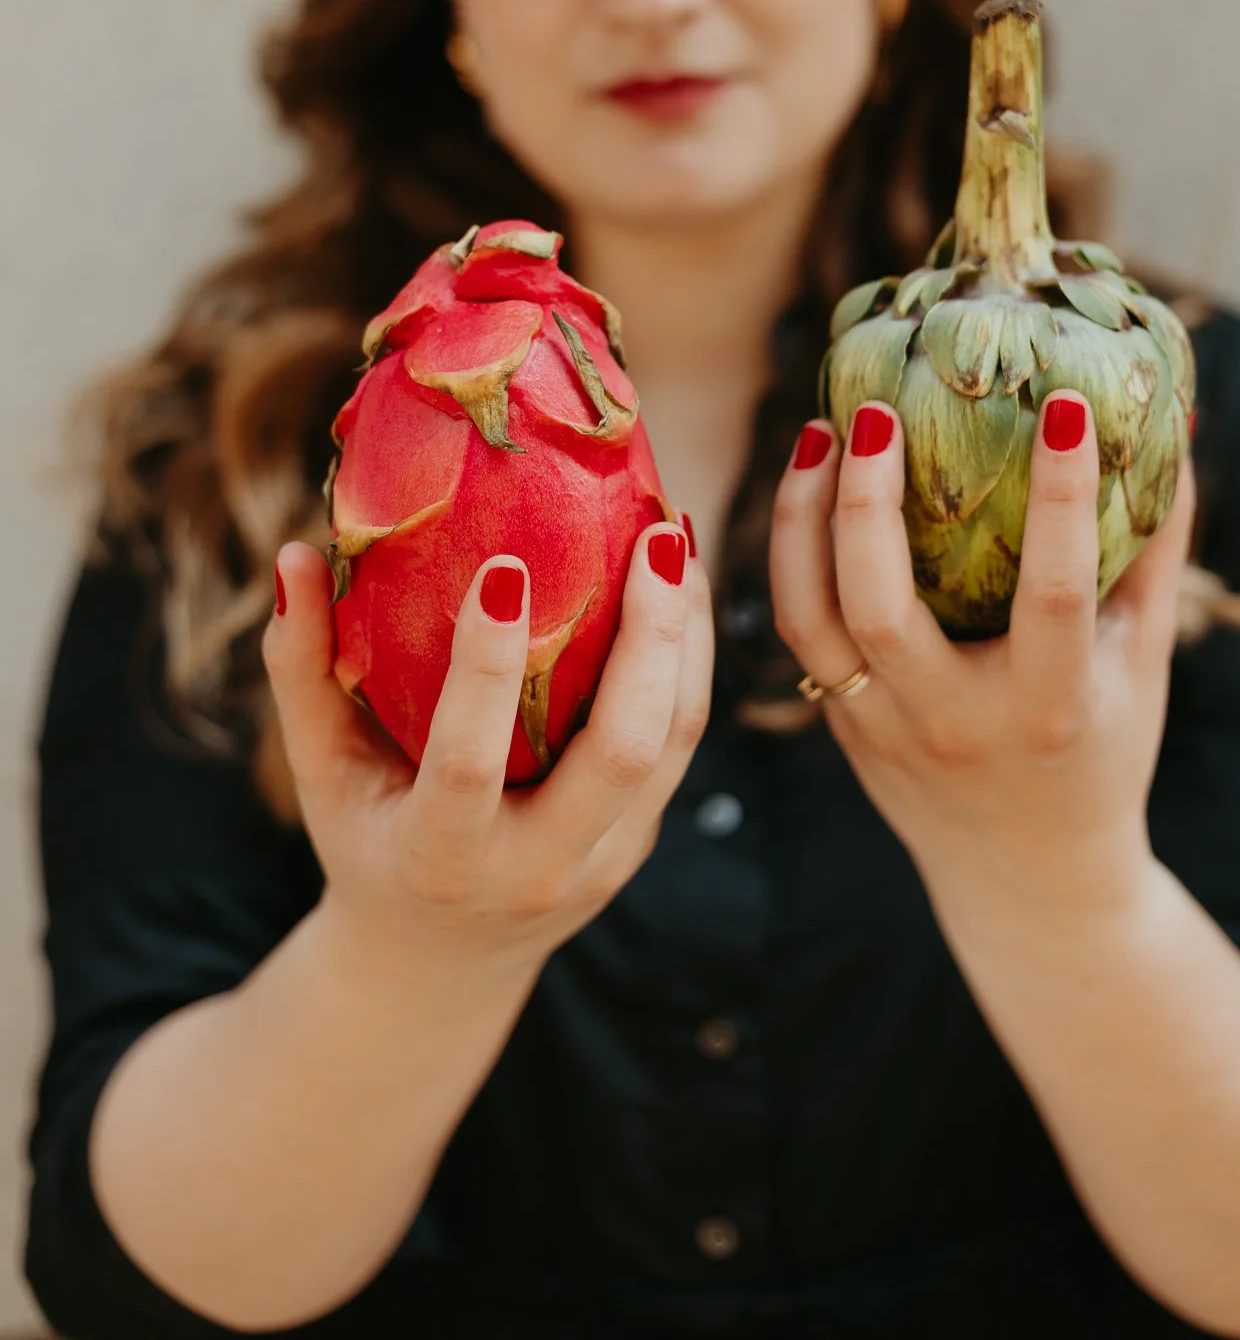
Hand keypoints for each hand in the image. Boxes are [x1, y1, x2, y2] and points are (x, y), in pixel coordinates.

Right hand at [263, 522, 712, 983]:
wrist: (438, 961)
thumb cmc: (367, 837)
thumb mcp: (319, 770)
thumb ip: (299, 666)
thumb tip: (292, 554)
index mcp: (440, 856)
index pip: (470, 763)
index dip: (486, 668)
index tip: (504, 567)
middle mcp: (537, 867)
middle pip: (620, 753)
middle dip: (648, 637)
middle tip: (652, 535)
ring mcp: (604, 859)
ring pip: (673, 740)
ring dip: (688, 633)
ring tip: (677, 534)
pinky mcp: (641, 838)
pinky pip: (681, 740)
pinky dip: (692, 655)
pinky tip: (683, 582)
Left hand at [769, 395, 1195, 919]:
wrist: (1032, 882)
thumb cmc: (1102, 750)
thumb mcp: (1144, 666)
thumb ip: (1153, 555)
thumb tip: (1170, 433)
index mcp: (1049, 709)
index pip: (1051, 593)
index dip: (1062, 497)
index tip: (1065, 406)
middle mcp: (956, 723)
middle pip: (881, 611)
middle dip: (867, 503)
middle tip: (876, 411)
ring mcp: (885, 731)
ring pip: (812, 621)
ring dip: (803, 519)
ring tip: (821, 432)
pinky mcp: (843, 728)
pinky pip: (797, 634)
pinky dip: (789, 556)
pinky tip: (806, 486)